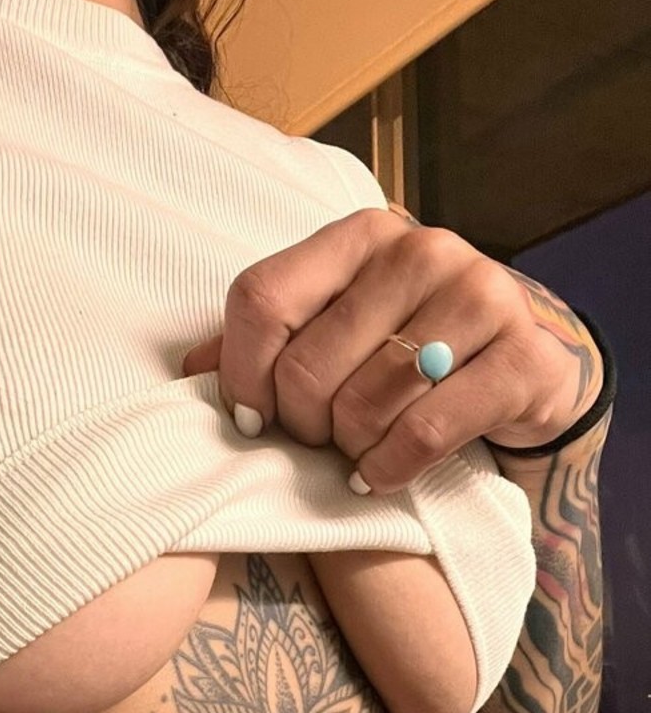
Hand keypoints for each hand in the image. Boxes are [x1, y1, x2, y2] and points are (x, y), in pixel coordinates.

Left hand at [178, 204, 603, 493]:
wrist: (518, 373)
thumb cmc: (403, 353)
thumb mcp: (333, 332)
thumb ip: (264, 341)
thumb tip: (190, 368)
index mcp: (360, 236)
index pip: (261, 299)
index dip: (241, 373)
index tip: (251, 416)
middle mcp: (421, 252)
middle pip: (308, 366)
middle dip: (301, 424)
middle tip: (320, 439)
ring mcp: (480, 296)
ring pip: (364, 403)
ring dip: (349, 449)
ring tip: (357, 452)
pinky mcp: (522, 357)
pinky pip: (423, 432)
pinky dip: (389, 468)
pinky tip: (381, 475)